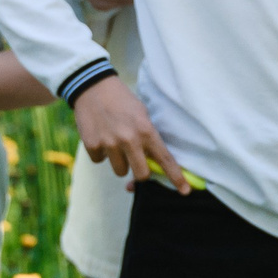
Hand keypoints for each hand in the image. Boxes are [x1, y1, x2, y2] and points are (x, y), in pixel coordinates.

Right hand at [72, 77, 188, 190]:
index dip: (176, 177)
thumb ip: (147, 138)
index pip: (164, 159)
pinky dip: (101, 152)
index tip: (185, 191)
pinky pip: (100, 160)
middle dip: (140, 172)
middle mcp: (128, 140)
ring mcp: (109, 144)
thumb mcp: (141, 115)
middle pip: (141, 174)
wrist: (92, 87)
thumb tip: (150, 162)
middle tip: (135, 160)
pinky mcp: (92, 145)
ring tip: (114, 141)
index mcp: (145, 131)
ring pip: (120, 170)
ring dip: (119, 161)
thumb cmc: (122, 101)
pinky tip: (100, 135)